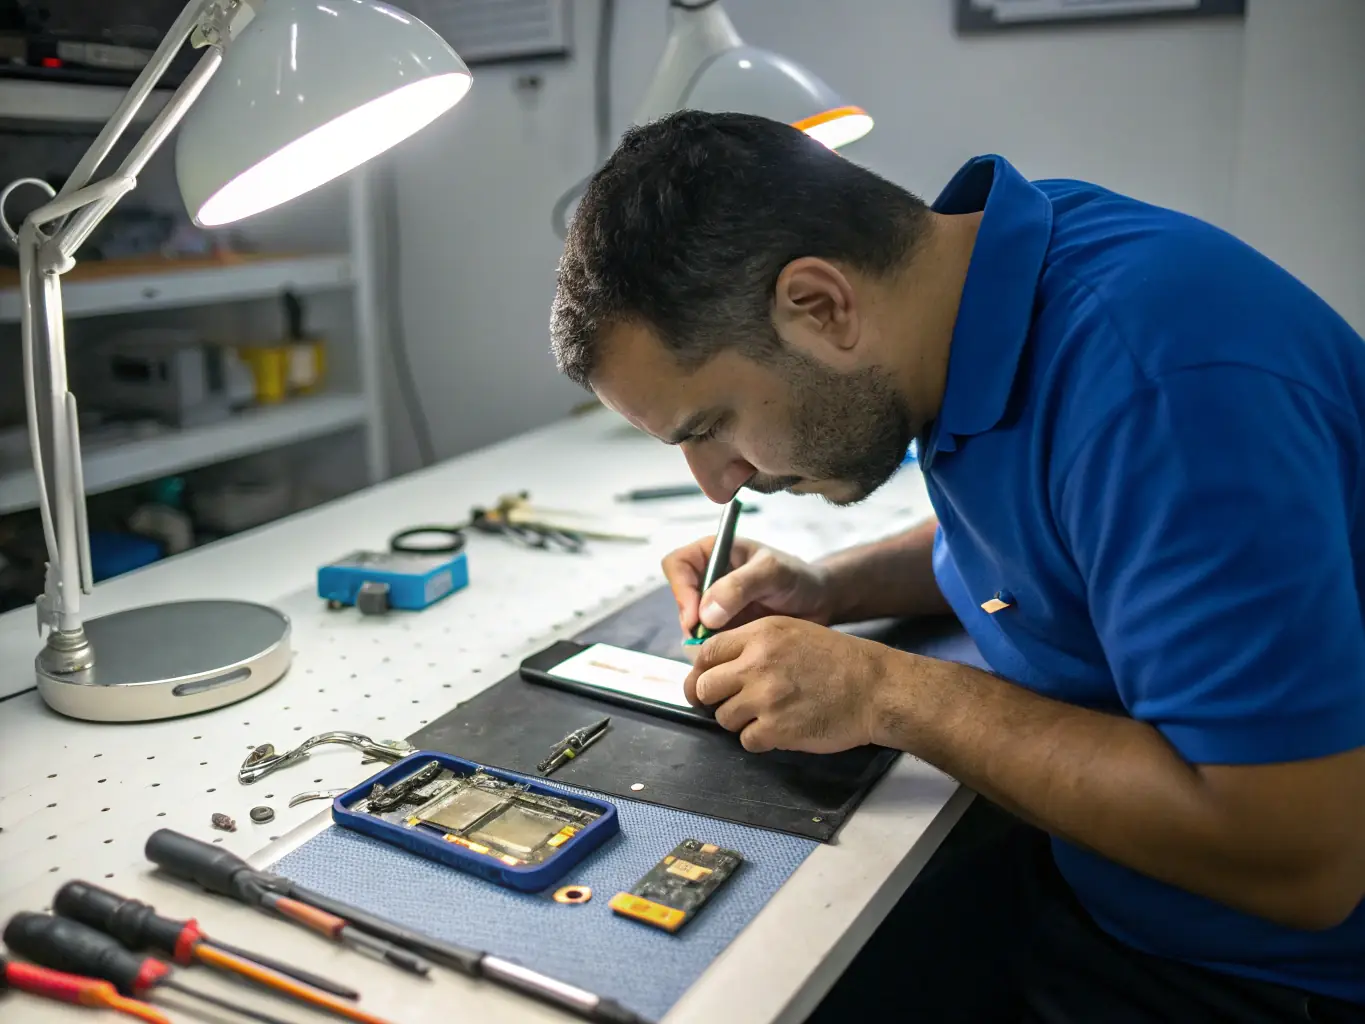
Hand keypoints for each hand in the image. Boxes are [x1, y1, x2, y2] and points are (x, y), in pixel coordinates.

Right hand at [662, 537, 833, 637]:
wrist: (819, 603)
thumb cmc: (798, 578)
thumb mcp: (773, 573)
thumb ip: (740, 586)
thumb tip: (705, 614)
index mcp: (713, 552)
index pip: (677, 565)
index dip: (680, 590)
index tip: (696, 617)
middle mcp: (708, 577)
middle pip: (679, 598)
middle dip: (691, 621)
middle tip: (712, 639)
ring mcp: (714, 604)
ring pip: (690, 624)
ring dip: (703, 639)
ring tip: (732, 645)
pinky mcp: (723, 628)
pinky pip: (705, 642)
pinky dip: (714, 650)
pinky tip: (736, 652)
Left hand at [683, 617, 893, 753]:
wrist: (875, 688)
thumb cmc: (836, 661)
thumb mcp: (792, 632)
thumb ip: (752, 644)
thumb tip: (713, 666)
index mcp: (760, 634)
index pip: (707, 652)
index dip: (701, 672)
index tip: (705, 683)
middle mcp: (758, 662)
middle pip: (705, 687)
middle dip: (714, 699)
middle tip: (733, 703)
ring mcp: (766, 697)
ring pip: (723, 717)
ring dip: (740, 721)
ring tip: (768, 714)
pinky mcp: (776, 728)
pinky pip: (747, 740)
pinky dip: (760, 739)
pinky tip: (782, 728)